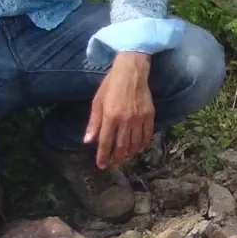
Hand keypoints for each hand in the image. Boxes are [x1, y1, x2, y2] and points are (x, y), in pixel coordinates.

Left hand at [85, 51, 153, 168]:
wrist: (131, 72)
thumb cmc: (111, 85)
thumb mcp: (97, 102)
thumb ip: (94, 123)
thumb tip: (87, 141)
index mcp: (110, 116)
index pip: (105, 142)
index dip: (103, 156)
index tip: (101, 165)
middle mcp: (125, 120)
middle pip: (121, 146)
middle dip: (116, 159)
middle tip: (113, 165)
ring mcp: (139, 119)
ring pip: (135, 143)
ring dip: (129, 154)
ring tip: (124, 158)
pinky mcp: (149, 116)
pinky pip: (147, 135)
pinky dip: (142, 145)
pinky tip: (138, 148)